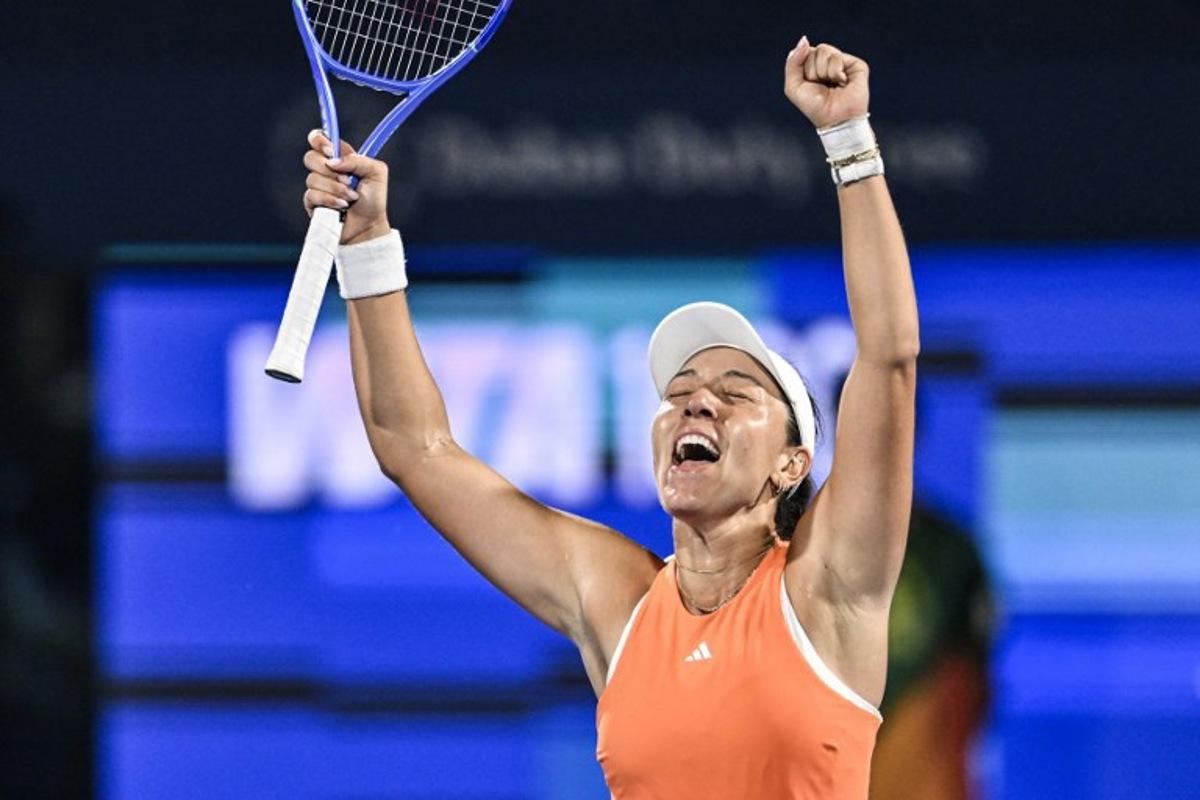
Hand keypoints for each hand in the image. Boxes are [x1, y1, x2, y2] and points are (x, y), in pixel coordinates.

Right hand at [302, 130, 391, 245]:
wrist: (368, 226)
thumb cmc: (374, 199)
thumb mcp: (376, 172)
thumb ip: (358, 160)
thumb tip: (332, 162)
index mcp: (338, 157)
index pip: (318, 138)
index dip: (320, 140)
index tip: (331, 152)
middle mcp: (325, 169)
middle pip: (310, 157)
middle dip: (331, 171)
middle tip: (348, 181)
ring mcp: (317, 186)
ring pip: (312, 178)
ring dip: (335, 189)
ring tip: (351, 198)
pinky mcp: (312, 202)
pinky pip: (311, 195)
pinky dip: (329, 200)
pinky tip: (342, 206)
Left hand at [784, 37, 869, 129]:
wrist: (834, 119)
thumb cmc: (815, 106)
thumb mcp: (793, 86)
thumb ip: (793, 62)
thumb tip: (805, 39)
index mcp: (814, 66)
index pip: (804, 52)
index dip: (804, 70)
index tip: (810, 85)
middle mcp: (829, 63)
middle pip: (814, 51)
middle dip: (813, 72)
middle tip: (822, 87)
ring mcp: (843, 62)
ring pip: (824, 51)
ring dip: (823, 72)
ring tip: (832, 85)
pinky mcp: (855, 64)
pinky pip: (837, 57)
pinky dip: (835, 72)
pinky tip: (842, 83)